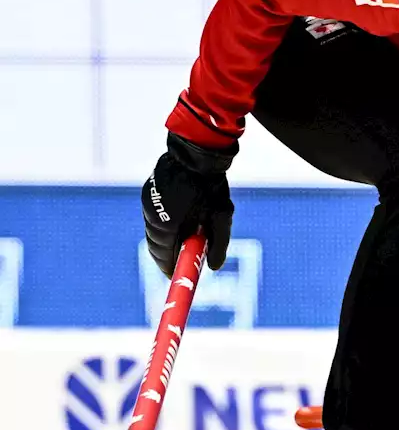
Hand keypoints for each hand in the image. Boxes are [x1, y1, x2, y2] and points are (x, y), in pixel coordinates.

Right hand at [142, 133, 236, 277]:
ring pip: (154, 230)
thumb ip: (218, 244)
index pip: (163, 255)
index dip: (170, 268)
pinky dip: (164, 224)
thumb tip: (213, 268)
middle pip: (155, 245)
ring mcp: (148, 202)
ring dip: (166, 238)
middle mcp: (151, 214)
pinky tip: (179, 220)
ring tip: (183, 239)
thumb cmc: (211, 185)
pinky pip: (154, 216)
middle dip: (167, 256)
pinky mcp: (148, 192)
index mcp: (166, 224)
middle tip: (180, 262)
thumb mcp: (220, 218)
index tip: (177, 276)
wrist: (197, 153)